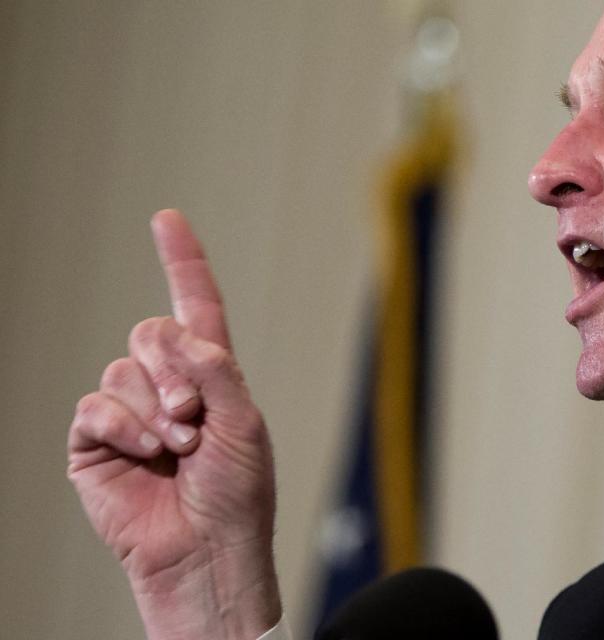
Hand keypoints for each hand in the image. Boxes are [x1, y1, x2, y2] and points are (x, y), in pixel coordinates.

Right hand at [68, 210, 280, 638]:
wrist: (208, 550)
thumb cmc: (238, 492)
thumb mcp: (244, 422)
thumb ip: (216, 370)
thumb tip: (180, 334)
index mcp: (211, 374)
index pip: (195, 305)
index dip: (182, 262)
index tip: (166, 219)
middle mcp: (168, 385)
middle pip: (151, 331)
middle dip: (175, 371)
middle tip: (195, 418)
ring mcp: (130, 412)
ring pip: (122, 370)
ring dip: (156, 410)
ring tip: (180, 449)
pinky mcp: (96, 442)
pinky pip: (94, 407)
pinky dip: (124, 428)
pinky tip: (146, 455)